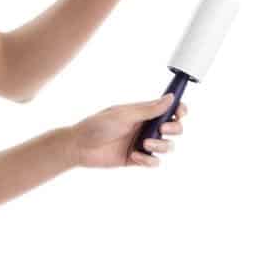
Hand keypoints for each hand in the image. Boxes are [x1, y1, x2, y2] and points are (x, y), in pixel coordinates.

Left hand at [70, 93, 187, 168]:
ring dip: (161, 146)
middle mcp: (145, 127)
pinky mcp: (137, 159)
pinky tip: (134, 156)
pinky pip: (155, 162)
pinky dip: (148, 161)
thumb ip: (149, 109)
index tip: (180, 113)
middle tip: (161, 129)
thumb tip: (171, 97)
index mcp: (143, 112)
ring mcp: (142, 143)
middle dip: (174, 129)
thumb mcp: (124, 115)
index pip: (169, 109)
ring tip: (143, 145)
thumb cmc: (97, 126)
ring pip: (167, 146)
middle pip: (175, 128)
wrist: (80, 147)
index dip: (179, 110)